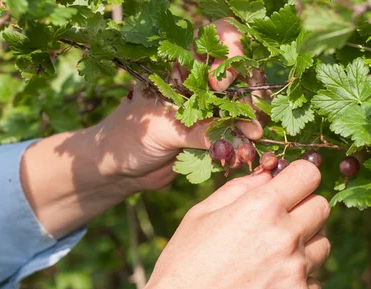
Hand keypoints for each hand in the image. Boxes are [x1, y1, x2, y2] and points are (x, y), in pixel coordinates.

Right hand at [74, 161, 330, 288]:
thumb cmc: (184, 262)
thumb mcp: (202, 213)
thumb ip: (240, 188)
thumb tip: (270, 177)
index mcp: (262, 207)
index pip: (309, 174)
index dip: (298, 178)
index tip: (290, 187)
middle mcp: (286, 236)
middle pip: (322, 207)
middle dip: (304, 208)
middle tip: (279, 223)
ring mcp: (296, 271)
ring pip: (323, 244)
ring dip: (305, 244)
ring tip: (273, 257)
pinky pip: (317, 278)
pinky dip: (302, 277)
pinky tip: (273, 282)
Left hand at [93, 18, 265, 190]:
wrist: (118, 169)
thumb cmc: (128, 137)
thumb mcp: (164, 128)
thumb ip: (203, 131)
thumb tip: (246, 135)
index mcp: (182, 65)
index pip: (218, 38)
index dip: (231, 52)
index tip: (220, 85)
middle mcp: (200, 82)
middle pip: (242, 72)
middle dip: (251, 92)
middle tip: (252, 116)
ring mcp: (209, 108)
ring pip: (244, 104)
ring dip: (251, 122)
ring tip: (250, 140)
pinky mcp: (213, 133)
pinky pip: (238, 133)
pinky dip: (244, 142)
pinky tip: (243, 152)